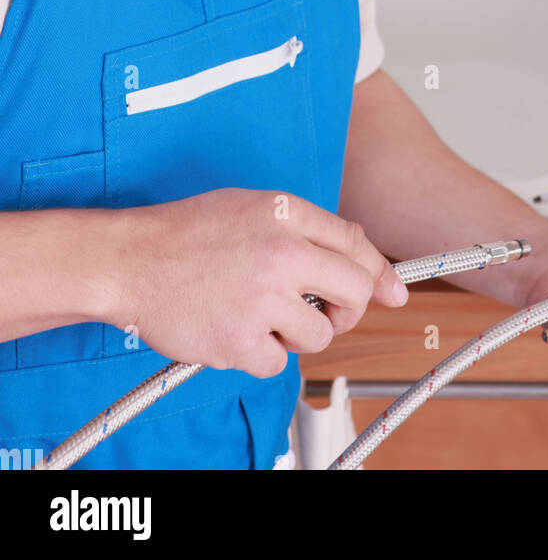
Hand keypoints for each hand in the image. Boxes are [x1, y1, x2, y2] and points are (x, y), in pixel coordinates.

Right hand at [110, 189, 407, 378]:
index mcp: (286, 216)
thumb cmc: (189, 232)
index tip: (394, 292)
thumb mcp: (253, 207)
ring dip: (297, 334)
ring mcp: (262, 299)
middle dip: (346, 310)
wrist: (132, 260)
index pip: (356, 245)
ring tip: (261, 315)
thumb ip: (306, 227)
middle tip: (323, 311)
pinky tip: (235, 329)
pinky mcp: (240, 340)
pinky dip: (261, 354)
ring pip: (319, 335)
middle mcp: (282, 254)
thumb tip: (360, 259)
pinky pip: (278, 362)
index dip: (380, 273)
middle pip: (353, 293)